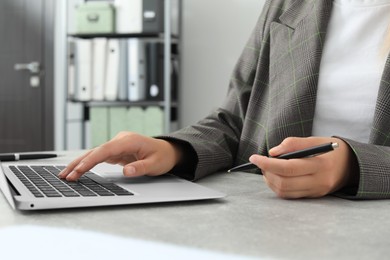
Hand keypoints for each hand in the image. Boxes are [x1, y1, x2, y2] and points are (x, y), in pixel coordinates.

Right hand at [59, 132, 181, 180]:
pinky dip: (87, 164)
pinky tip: (77, 171)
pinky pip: (98, 157)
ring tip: (65, 175)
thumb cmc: (162, 156)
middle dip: (79, 163)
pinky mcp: (115, 151)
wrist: (167, 151)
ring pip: (94, 154)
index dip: (91, 159)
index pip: (106, 150)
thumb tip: (126, 171)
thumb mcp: (155, 164)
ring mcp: (117, 145)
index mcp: (129, 141)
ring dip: (80, 164)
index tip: (80, 169)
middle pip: (96, 151)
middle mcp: (120, 140)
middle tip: (66, 176)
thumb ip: (140, 168)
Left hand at [249, 137, 354, 198]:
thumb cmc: (331, 149)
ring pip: (284, 191)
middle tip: (260, 162)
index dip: (267, 163)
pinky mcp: (313, 196)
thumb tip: (272, 152)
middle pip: (284, 183)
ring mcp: (316, 191)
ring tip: (267, 168)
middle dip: (267, 172)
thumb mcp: (315, 140)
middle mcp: (318, 182)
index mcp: (320, 165)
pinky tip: (275, 176)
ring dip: (270, 180)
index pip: (288, 168)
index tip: (254, 157)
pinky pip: (290, 195)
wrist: (352, 165)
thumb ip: (293, 144)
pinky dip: (277, 186)